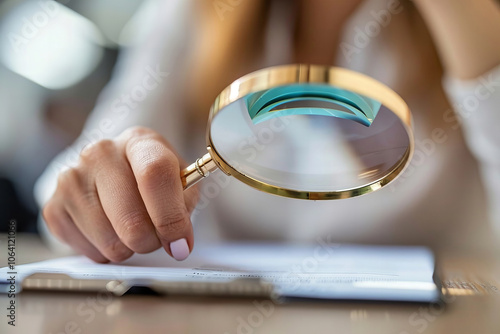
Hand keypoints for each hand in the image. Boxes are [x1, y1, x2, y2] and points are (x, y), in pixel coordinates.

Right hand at [42, 127, 198, 262]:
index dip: (170, 216)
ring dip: (130, 249)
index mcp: (139, 141)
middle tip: (157, 237)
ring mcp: (72, 178)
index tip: (180, 242)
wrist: (113, 174)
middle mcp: (101, 153)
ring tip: (133, 231)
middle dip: (152, 242)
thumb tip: (178, 246)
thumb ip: (183, 209)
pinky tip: (110, 231)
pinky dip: (106, 253)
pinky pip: (90, 252)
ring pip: (111, 243)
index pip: (155, 174)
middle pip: (132, 220)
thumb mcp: (180, 183)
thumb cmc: (152, 180)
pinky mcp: (54, 207)